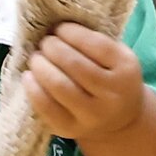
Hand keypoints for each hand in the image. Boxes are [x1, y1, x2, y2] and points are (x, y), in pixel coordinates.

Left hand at [23, 23, 145, 139]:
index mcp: (126, 69)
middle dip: (53, 47)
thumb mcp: (116, 59)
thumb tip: (55, 27)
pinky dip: (33, 89)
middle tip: (45, 42)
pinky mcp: (71, 129)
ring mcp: (92, 115)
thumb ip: (94, 43)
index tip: (59, 28)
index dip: (71, 33)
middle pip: (74, 64)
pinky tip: (29, 77)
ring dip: (41, 66)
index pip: (95, 45)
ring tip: (36, 58)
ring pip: (59, 85)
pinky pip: (47, 107)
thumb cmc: (112, 79)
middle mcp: (112, 94)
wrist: (120, 121)